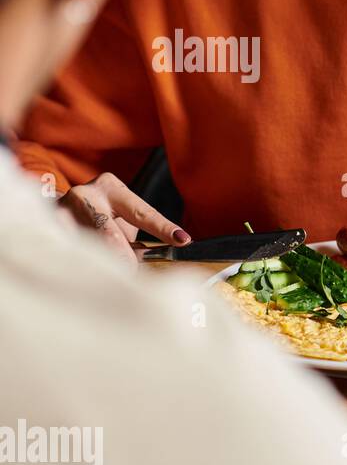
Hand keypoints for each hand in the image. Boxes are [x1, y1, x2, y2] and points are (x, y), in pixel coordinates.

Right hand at [59, 172, 189, 262]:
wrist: (62, 206)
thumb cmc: (102, 216)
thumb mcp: (122, 220)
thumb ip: (132, 238)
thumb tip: (139, 264)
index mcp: (112, 188)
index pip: (142, 212)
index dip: (163, 228)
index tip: (182, 239)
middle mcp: (86, 195)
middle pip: (110, 235)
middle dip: (123, 258)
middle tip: (132, 275)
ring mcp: (62, 210)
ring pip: (89, 247)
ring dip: (101, 263)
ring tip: (105, 272)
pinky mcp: (46, 227)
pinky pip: (71, 253)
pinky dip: (83, 265)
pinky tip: (84, 269)